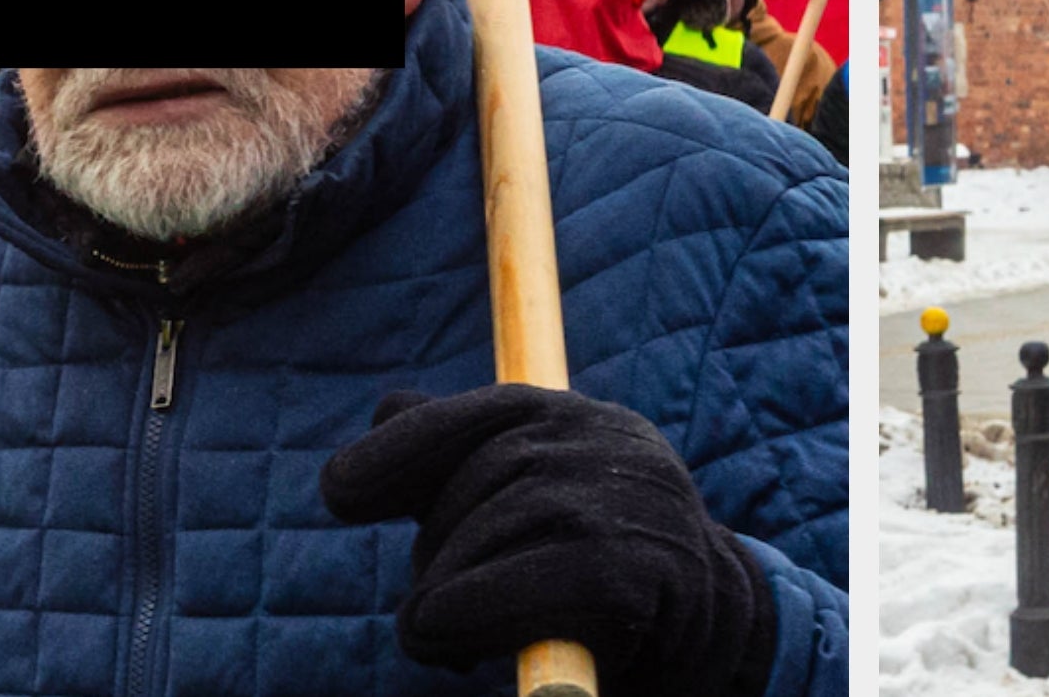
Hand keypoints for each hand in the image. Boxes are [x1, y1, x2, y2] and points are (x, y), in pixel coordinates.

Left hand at [319, 384, 774, 696]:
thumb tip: (385, 406)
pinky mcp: (633, 570)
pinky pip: (522, 586)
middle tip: (425, 617)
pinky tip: (447, 637)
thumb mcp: (531, 501)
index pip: (478, 416)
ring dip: (438, 602)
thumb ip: (462, 462)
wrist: (710, 625)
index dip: (399, 451)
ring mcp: (625, 501)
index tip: (338, 494)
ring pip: (485, 536)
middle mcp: (605, 442)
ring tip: (441, 641)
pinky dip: (469, 615)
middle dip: (429, 556)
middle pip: (471, 485)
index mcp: (575, 418)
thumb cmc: (598, 561)